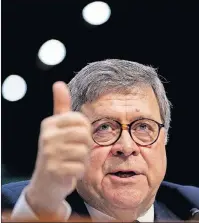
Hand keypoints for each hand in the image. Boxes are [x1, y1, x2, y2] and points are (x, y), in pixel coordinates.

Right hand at [25, 81, 91, 217]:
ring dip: (83, 159)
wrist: (45, 183)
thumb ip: (60, 106)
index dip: (85, 130)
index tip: (78, 137)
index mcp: (50, 124)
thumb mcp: (56, 127)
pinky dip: (79, 171)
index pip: (81, 120)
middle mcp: (47, 136)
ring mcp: (49, 154)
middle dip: (85, 145)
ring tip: (72, 161)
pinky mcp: (54, 170)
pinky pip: (80, 168)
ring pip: (84, 152)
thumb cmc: (56, 151)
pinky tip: (70, 171)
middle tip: (77, 151)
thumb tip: (58, 83)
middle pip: (84, 135)